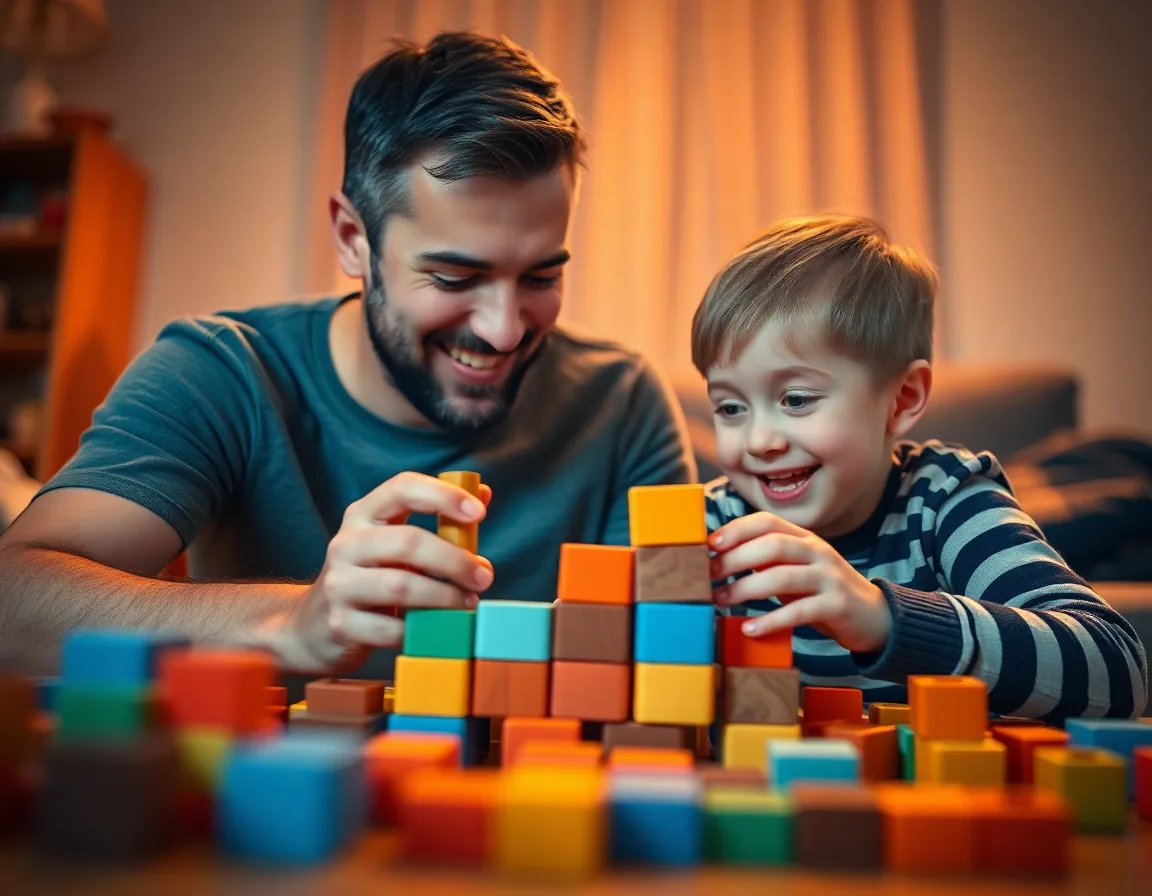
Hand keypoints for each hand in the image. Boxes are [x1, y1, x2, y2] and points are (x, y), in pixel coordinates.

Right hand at [270, 472, 493, 672]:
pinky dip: (421, 630)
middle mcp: (345, 544)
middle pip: (408, 541)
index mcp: (362, 515)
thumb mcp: (393, 543)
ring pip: (402, 586)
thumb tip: (483, 493)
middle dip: (454, 560)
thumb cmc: (369, 578)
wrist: (311, 628)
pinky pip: (392, 628)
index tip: (479, 512)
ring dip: (445, 596)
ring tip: (467, 603)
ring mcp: (339, 585)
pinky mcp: (340, 625)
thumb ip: (438, 521)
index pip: (402, 488)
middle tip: (484, 576)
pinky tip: (435, 629)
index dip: (443, 496)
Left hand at [709, 512, 890, 653]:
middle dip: (736, 559)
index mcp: (804, 538)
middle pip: (772, 545)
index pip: (767, 522)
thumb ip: (766, 560)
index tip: (710, 544)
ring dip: (746, 589)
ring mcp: (829, 577)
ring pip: (782, 576)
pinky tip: (750, 629)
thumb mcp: (796, 569)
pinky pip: (799, 611)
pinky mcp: (837, 605)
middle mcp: (818, 551)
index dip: (737, 529)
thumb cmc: (821, 591)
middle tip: (709, 575)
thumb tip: (718, 559)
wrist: (875, 617)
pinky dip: (771, 620)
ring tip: (721, 600)